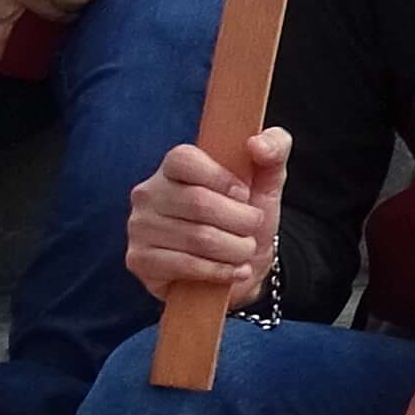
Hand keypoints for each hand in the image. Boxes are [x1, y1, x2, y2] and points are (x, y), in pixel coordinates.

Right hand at [127, 128, 285, 310]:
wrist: (238, 267)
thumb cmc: (245, 216)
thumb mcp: (267, 180)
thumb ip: (274, 148)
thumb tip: (256, 144)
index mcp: (173, 165)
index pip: (185, 160)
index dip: (222, 178)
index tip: (245, 194)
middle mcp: (149, 193)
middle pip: (198, 202)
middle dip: (240, 220)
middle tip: (253, 229)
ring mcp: (140, 227)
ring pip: (197, 238)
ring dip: (235, 249)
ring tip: (245, 251)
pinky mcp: (140, 260)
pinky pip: (185, 265)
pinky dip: (220, 270)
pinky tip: (234, 271)